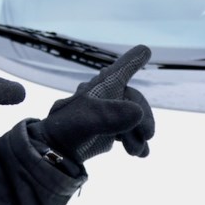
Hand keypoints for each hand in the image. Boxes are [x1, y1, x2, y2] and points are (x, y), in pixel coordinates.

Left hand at [30, 45, 154, 164]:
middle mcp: (107, 96)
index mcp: (102, 86)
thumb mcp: (87, 120)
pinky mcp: (109, 129)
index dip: (134, 59)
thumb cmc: (67, 130)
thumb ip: (111, 115)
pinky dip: (137, 142)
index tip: (145, 50)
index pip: (122, 70)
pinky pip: (130, 132)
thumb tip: (137, 113)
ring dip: (139, 134)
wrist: (56, 152)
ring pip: (135, 118)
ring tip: (137, 152)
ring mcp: (109, 113)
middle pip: (135, 101)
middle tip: (148, 135)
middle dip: (144, 118)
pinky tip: (141, 154)